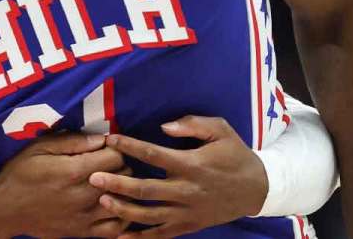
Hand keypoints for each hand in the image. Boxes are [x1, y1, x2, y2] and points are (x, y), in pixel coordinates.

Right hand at [0, 130, 132, 237]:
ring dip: (120, 190)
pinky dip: (119, 216)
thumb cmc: (20, 174)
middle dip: (118, 166)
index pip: (115, 156)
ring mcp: (86, 217)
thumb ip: (71, 141)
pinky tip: (111, 206)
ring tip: (108, 184)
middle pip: (123, 176)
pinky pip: (116, 228)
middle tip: (104, 164)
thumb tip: (100, 139)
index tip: (102, 148)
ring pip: (124, 201)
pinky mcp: (84, 232)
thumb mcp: (39, 148)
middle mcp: (84, 195)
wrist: (5, 209)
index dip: (112, 148)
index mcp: (74, 171)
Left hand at [88, 116, 267, 237]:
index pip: (154, 155)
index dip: (130, 146)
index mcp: (191, 164)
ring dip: (124, 210)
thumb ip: (192, 124)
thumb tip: (164, 126)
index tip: (111, 139)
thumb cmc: (235, 154)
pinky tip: (120, 236)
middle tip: (93, 178)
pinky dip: (141, 237)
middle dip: (118, 183)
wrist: (259, 188)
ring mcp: (188, 211)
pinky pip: (162, 234)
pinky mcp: (190, 225)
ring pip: (150, 215)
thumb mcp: (220, 130)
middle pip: (146, 189)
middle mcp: (187, 190)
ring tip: (103, 202)